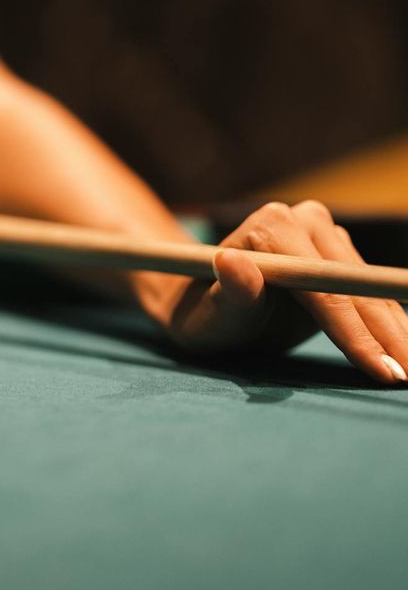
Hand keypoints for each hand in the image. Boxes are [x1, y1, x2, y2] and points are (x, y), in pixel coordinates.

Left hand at [136, 200, 407, 383]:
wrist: (203, 303)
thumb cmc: (202, 315)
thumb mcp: (210, 317)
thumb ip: (227, 295)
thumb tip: (231, 262)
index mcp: (267, 229)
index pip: (321, 288)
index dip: (355, 332)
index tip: (383, 370)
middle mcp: (299, 219)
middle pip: (353, 284)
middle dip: (386, 336)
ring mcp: (320, 231)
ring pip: (367, 285)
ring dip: (395, 330)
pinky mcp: (335, 248)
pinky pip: (366, 286)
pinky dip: (387, 319)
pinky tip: (402, 347)